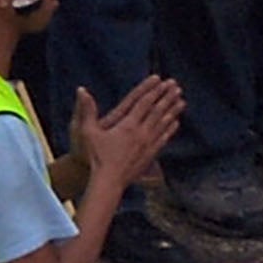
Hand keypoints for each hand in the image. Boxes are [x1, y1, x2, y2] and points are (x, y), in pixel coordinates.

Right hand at [74, 76, 183, 191]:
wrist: (108, 182)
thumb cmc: (96, 157)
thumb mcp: (87, 132)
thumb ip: (86, 110)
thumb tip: (81, 89)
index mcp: (127, 125)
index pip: (143, 103)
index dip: (153, 91)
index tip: (162, 81)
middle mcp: (141, 133)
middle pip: (157, 111)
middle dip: (167, 97)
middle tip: (176, 86)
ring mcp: (147, 145)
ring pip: (163, 124)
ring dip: (172, 111)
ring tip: (181, 101)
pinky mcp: (149, 155)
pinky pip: (163, 139)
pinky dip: (170, 129)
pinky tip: (176, 123)